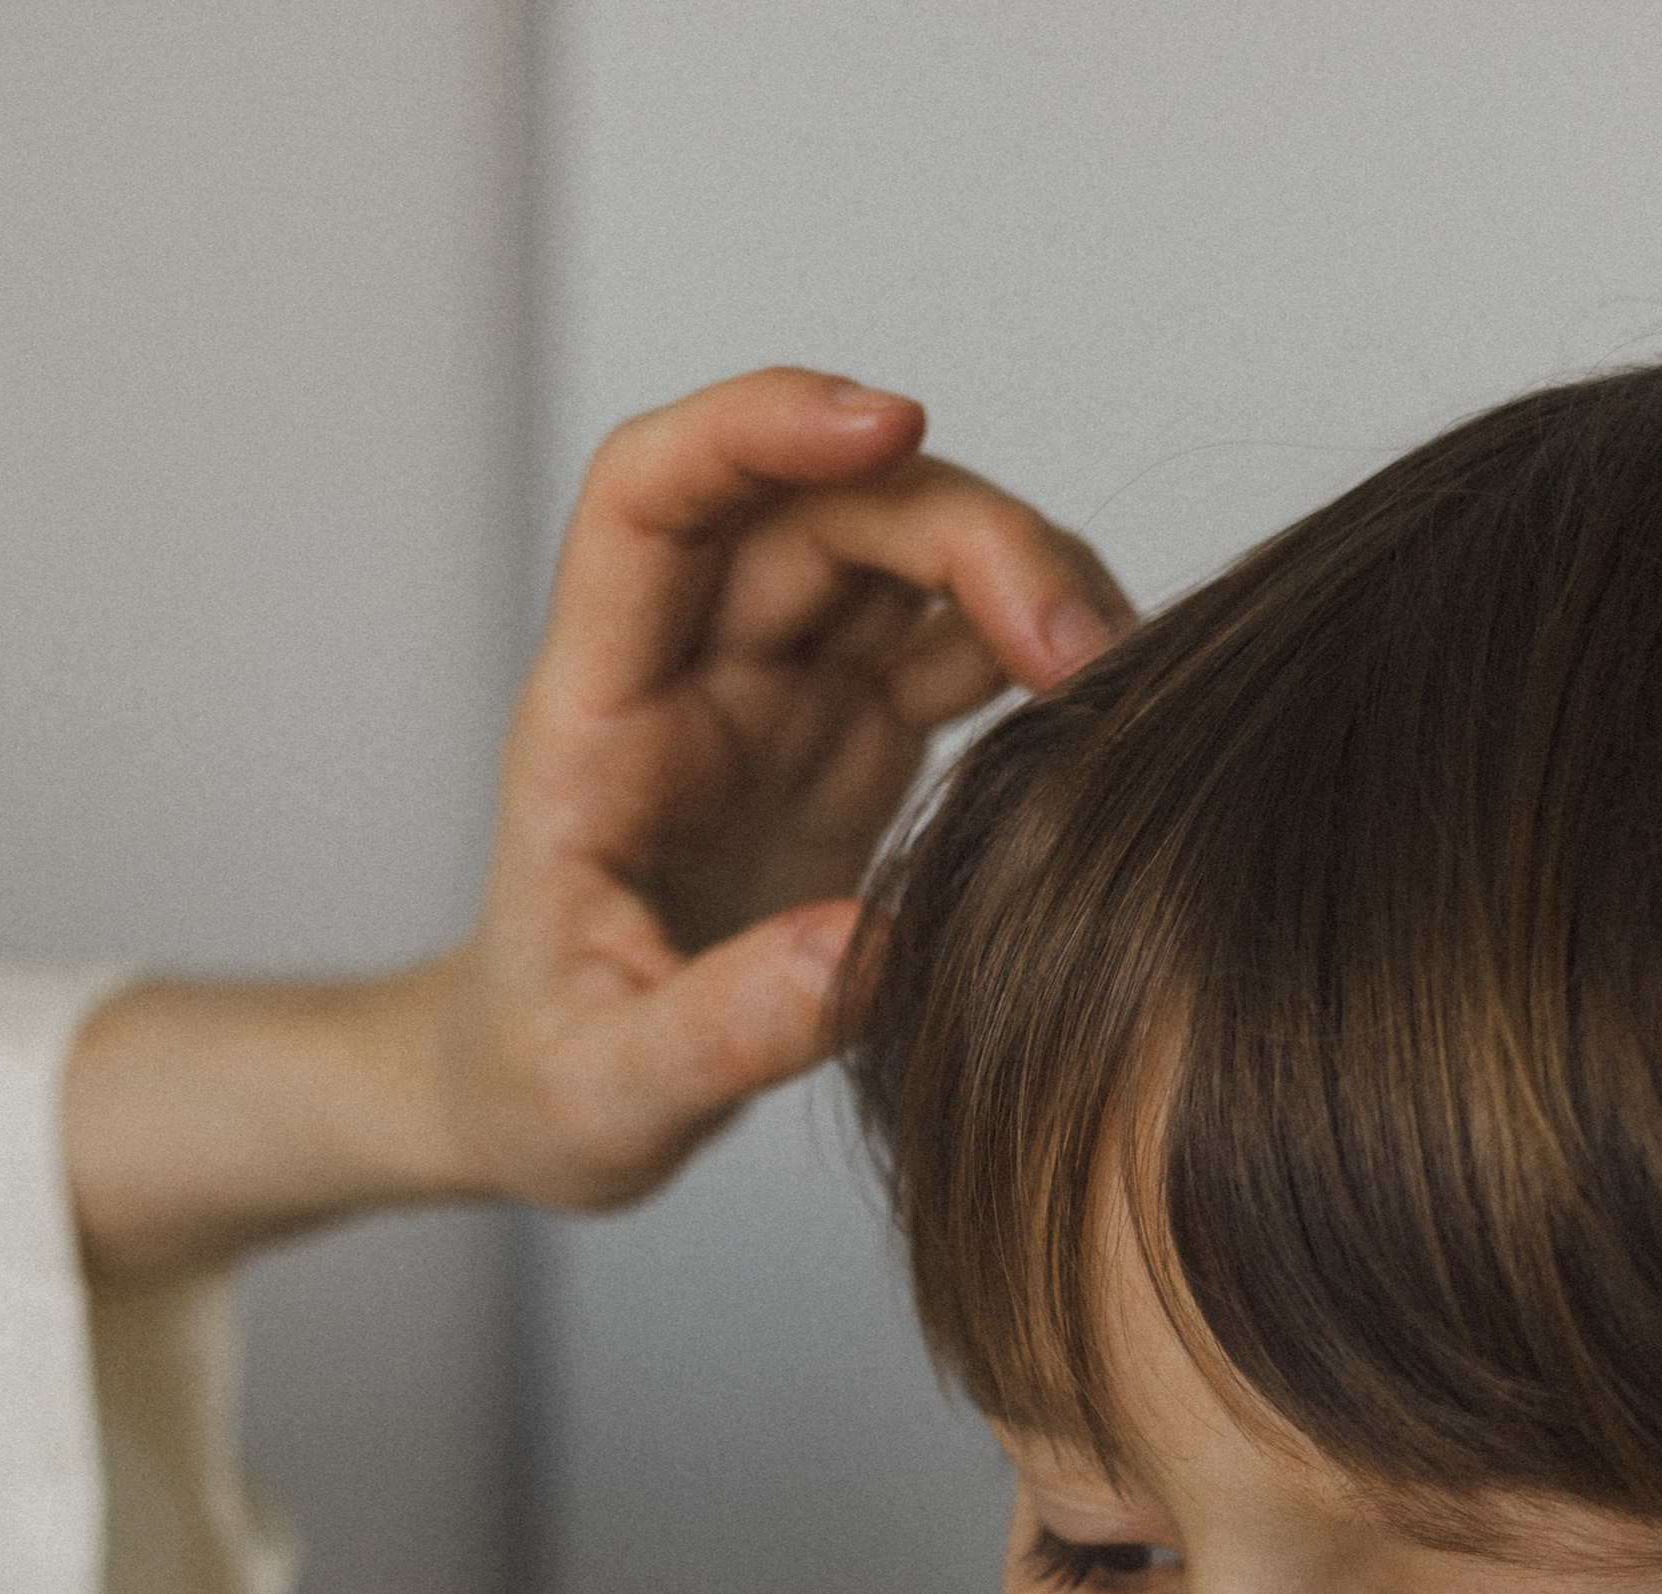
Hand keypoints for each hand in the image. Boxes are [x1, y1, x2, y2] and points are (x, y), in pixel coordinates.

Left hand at [421, 362, 1129, 1208]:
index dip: (762, 426)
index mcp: (597, 714)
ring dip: (1016, 576)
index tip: (885, 429)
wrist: (547, 1098)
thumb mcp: (608, 1091)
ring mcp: (775, 699)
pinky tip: (1099, 709)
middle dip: (958, 526)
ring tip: (1116, 666)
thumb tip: (869, 952)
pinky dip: (1029, 654)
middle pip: (822, 510)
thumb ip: (723, 1030)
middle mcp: (690, 674)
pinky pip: (945, 647)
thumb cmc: (544, 1080)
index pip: (656, 495)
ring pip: (899, 559)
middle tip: (1081, 635)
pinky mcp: (845, 745)